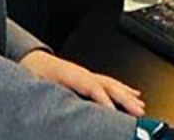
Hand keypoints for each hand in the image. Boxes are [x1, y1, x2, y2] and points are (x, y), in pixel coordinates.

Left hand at [19, 49, 144, 116]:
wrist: (33, 60)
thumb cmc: (36, 73)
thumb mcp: (41, 84)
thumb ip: (55, 96)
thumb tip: (65, 108)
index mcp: (70, 74)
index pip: (92, 87)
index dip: (105, 100)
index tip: (115, 112)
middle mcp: (82, 73)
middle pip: (108, 85)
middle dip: (125, 98)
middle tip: (139, 111)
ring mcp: (87, 74)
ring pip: (111, 83)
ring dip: (127, 95)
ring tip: (141, 107)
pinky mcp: (88, 77)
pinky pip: (110, 82)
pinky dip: (123, 88)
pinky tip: (134, 94)